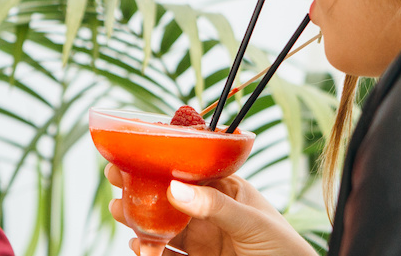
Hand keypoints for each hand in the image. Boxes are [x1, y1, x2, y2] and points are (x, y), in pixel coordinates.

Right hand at [105, 164, 314, 255]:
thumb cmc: (285, 248)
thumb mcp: (251, 221)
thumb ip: (214, 205)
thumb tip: (174, 187)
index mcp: (226, 189)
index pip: (187, 169)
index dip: (159, 161)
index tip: (131, 154)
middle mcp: (210, 211)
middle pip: (168, 196)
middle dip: (140, 188)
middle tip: (115, 180)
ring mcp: (203, 238)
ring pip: (163, 226)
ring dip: (139, 220)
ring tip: (120, 214)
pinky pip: (167, 255)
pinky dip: (150, 251)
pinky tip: (139, 245)